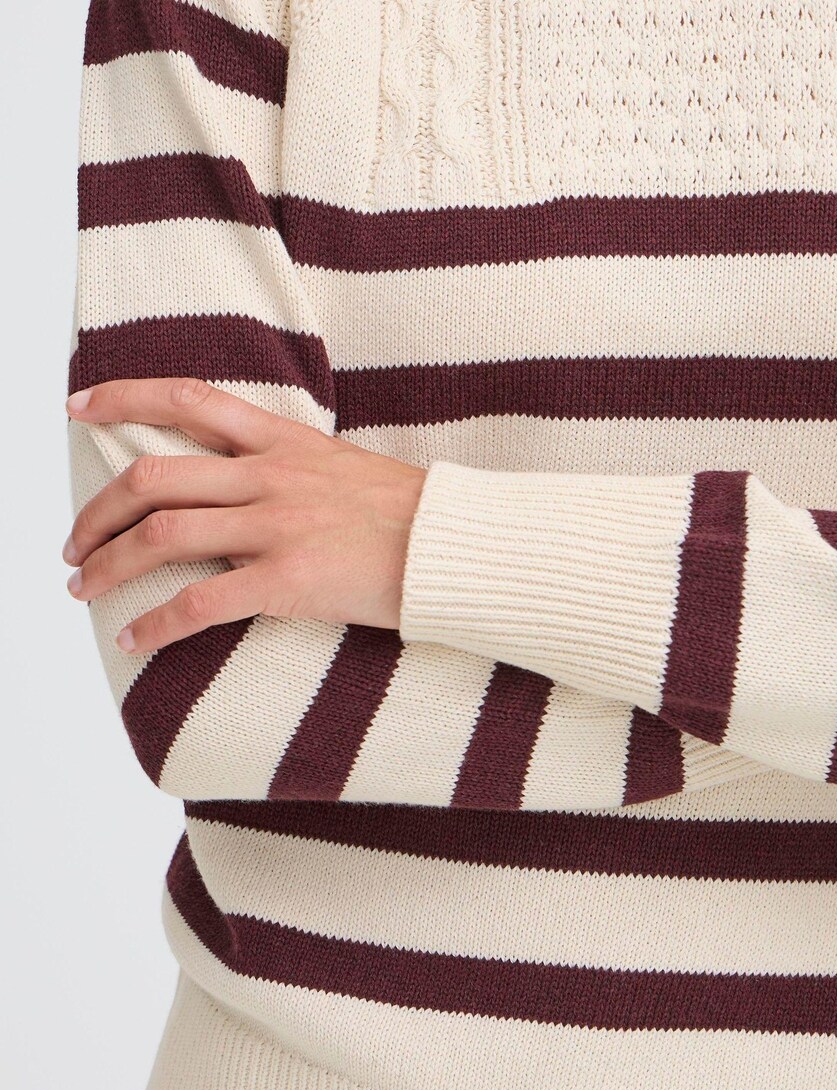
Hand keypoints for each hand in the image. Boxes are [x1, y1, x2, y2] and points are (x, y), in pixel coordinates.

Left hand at [62, 378, 426, 653]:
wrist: (458, 546)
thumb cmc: (410, 513)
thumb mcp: (343, 467)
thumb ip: (288, 467)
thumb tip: (247, 481)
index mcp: (283, 440)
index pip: (187, 398)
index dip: (122, 398)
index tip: (77, 407)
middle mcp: (269, 476)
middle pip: (153, 478)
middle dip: (96, 510)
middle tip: (72, 542)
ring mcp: (276, 527)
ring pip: (161, 536)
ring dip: (106, 564)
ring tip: (80, 587)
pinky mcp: (288, 581)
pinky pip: (200, 604)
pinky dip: (154, 624)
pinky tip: (131, 639)